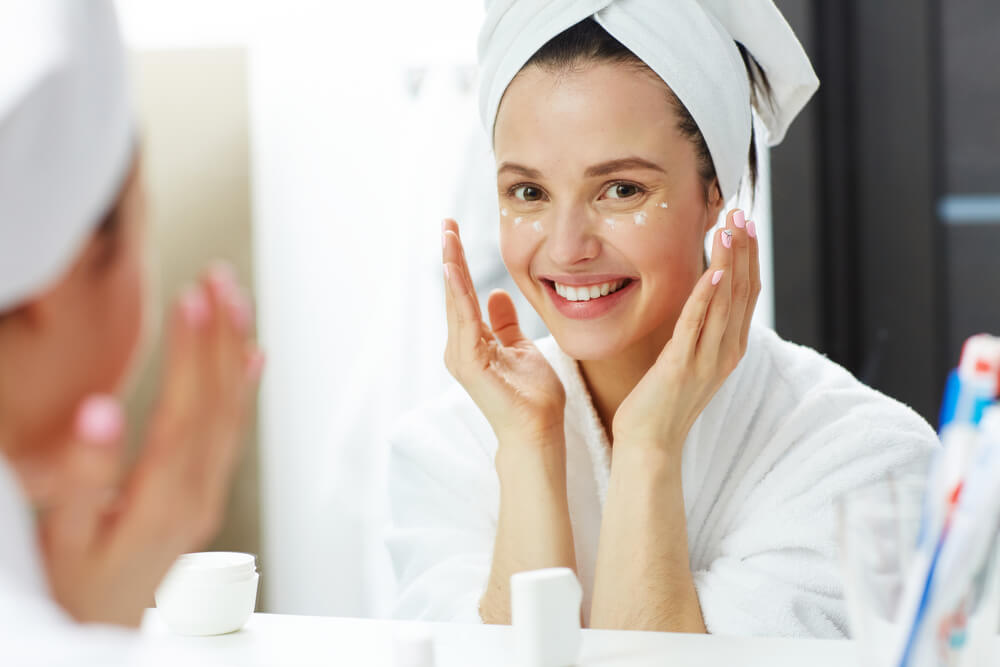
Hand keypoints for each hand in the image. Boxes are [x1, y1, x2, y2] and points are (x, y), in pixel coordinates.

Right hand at [16, 264, 262, 625]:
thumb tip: (103, 413)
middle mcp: (199, 493)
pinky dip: (245, 390)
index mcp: (165, 499)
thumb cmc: (74, 589)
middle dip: (222, 335)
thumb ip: (84, 480)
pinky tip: (253, 357)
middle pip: (221, 401)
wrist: (99, 636)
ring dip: (236, 352)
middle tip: (220, 277)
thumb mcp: (65, 540)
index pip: (188, 409)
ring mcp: (207, 495)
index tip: (194, 296)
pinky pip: (234, 434)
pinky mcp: (205, 497)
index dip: (194, 351)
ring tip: (235, 299)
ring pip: (233, 412)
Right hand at [441, 219, 564, 445]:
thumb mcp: (521, 348)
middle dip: (450, 257)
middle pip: (453, 293)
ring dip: (451, 266)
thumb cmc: (532, 397)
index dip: (459, 264)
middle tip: (446, 223)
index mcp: (473, 344)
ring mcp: (461, 356)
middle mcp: (460, 348)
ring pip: (455, 301)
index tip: (455, 233)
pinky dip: (459, 292)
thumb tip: (496, 294)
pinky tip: (454, 268)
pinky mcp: (468, 363)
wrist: (538, 431)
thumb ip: (505, 323)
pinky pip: (464, 319)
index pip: (463, 295)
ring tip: (448, 235)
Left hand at [612, 209, 759, 453]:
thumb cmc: (663, 400)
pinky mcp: (681, 365)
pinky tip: (712, 271)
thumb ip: (700, 329)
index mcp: (730, 348)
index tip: (746, 224)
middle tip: (742, 213)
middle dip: (743, 250)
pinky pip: (696, 325)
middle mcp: (725, 352)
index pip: (747, 293)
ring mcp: (706, 359)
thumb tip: (702, 294)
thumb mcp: (689, 358)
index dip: (749, 257)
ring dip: (728, 262)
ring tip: (730, 228)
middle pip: (742, 291)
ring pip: (724, 302)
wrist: (650, 443)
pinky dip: (706, 297)